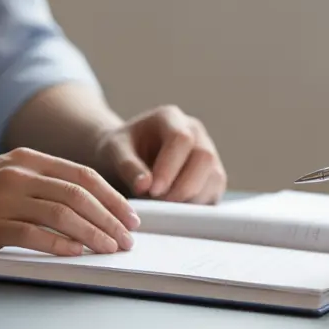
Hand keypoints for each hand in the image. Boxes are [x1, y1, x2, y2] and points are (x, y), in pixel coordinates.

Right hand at [0, 148, 140, 256]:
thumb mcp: (4, 175)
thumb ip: (39, 184)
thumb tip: (83, 206)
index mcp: (28, 160)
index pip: (84, 176)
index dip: (113, 198)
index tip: (131, 217)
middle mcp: (20, 174)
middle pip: (80, 195)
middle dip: (111, 219)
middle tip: (127, 239)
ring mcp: (5, 198)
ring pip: (64, 214)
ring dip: (93, 234)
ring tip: (110, 250)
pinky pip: (35, 235)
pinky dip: (60, 245)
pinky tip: (77, 254)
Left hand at [95, 105, 226, 203]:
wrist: (126, 158)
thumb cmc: (119, 151)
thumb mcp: (114, 152)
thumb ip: (128, 166)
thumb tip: (145, 186)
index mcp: (170, 118)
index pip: (181, 139)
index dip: (170, 167)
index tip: (152, 191)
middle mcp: (195, 132)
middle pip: (205, 157)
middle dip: (183, 186)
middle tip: (159, 204)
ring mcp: (208, 153)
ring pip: (214, 177)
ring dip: (191, 198)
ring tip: (164, 207)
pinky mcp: (212, 177)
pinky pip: (214, 193)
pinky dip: (196, 206)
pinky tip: (175, 210)